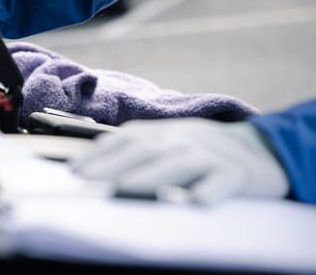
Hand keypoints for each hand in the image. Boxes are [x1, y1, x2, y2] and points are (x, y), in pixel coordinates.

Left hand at [72, 118, 288, 203]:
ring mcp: (211, 154)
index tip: (74, 169)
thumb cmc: (202, 150)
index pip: (127, 139)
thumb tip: (94, 165)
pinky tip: (193, 202)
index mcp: (165, 132)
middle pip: (146, 149)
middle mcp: (183, 139)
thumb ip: (139, 150)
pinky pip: (222, 182)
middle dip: (112, 163)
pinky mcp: (237, 174)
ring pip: (178, 163)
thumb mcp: (171, 142)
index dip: (100, 152)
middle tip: (85, 181)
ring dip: (149, 176)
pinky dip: (208, 189)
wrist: (260, 150)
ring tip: (123, 190)